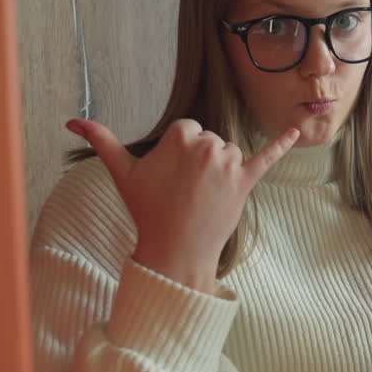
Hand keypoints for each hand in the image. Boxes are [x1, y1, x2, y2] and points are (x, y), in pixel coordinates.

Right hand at [66, 117, 298, 293]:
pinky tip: (298, 132)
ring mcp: (229, 164)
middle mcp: (208, 144)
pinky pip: (266, 158)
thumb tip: (73, 120)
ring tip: (202, 195)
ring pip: (229, 151)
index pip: (189, 129)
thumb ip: (101, 141)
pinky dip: (283, 144)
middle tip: (185, 190)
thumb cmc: (148, 210)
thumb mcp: (122, 173)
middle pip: (209, 139)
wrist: (175, 250)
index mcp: (181, 135)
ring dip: (220, 169)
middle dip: (199, 161)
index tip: (172, 176)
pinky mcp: (246, 182)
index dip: (180, 152)